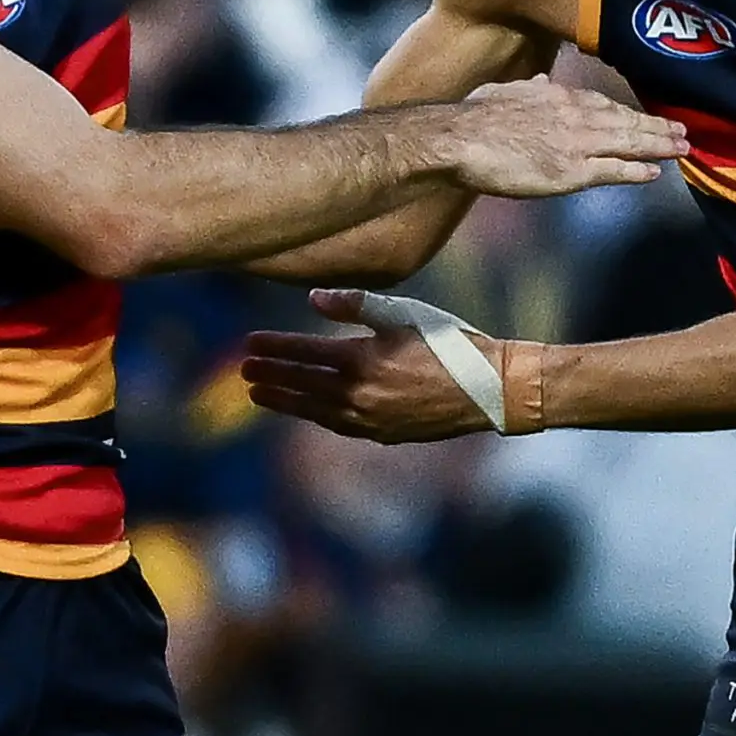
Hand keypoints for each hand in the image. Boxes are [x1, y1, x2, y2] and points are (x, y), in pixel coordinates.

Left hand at [244, 290, 504, 443]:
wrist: (490, 388)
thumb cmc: (450, 342)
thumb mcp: (404, 313)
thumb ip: (356, 305)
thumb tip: (313, 300)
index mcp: (361, 360)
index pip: (304, 353)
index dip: (275, 348)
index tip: (249, 344)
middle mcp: (358, 395)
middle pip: (302, 384)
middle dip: (272, 376)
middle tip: (244, 371)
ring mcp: (370, 420)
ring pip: (316, 410)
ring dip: (286, 401)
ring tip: (260, 396)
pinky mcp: (385, 435)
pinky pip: (339, 426)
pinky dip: (317, 416)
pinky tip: (309, 412)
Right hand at [438, 76, 687, 197]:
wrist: (460, 139)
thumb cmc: (474, 117)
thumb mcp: (505, 92)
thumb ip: (528, 89)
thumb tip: (541, 83)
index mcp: (558, 97)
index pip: (604, 104)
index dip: (629, 112)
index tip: (648, 117)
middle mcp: (575, 116)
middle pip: (625, 121)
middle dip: (656, 127)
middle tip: (683, 132)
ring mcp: (576, 144)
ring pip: (627, 143)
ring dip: (657, 146)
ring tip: (681, 149)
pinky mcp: (570, 172)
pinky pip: (612, 171)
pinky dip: (635, 171)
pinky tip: (654, 173)